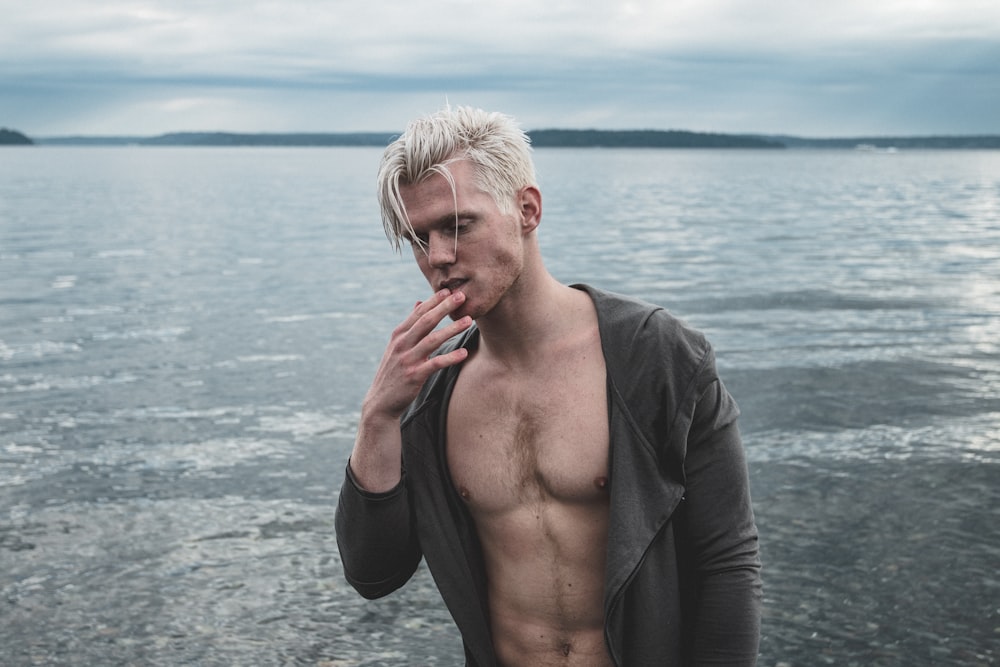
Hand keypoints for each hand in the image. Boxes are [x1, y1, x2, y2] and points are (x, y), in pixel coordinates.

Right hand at [363, 288, 472, 420]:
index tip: (449, 290)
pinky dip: (450, 357)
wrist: (381, 401)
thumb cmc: (394, 371)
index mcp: (399, 335)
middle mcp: (402, 344)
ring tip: (469, 321)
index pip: (418, 313)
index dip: (434, 301)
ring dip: (452, 329)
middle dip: (445, 307)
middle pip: (426, 321)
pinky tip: (463, 353)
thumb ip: (409, 325)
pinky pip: (435, 364)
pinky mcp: (414, 376)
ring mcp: (407, 360)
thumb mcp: (397, 346)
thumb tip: (418, 302)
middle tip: (462, 296)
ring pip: (432, 340)